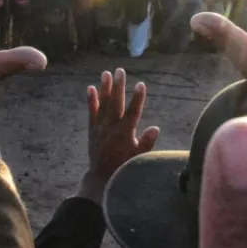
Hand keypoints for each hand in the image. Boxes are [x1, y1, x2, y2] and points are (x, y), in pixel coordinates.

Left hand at [79, 68, 158, 203]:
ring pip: (103, 104)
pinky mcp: (92, 129)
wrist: (101, 176)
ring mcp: (100, 127)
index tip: (141, 84)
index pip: (133, 111)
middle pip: (116, 103)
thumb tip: (155, 128)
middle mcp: (112, 127)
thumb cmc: (123, 166)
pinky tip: (91, 88)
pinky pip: (91, 112)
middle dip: (119, 86)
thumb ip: (146, 143)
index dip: (138, 98)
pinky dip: (91, 100)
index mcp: (125, 133)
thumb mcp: (138, 157)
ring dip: (105, 88)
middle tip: (121, 71)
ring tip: (106, 73)